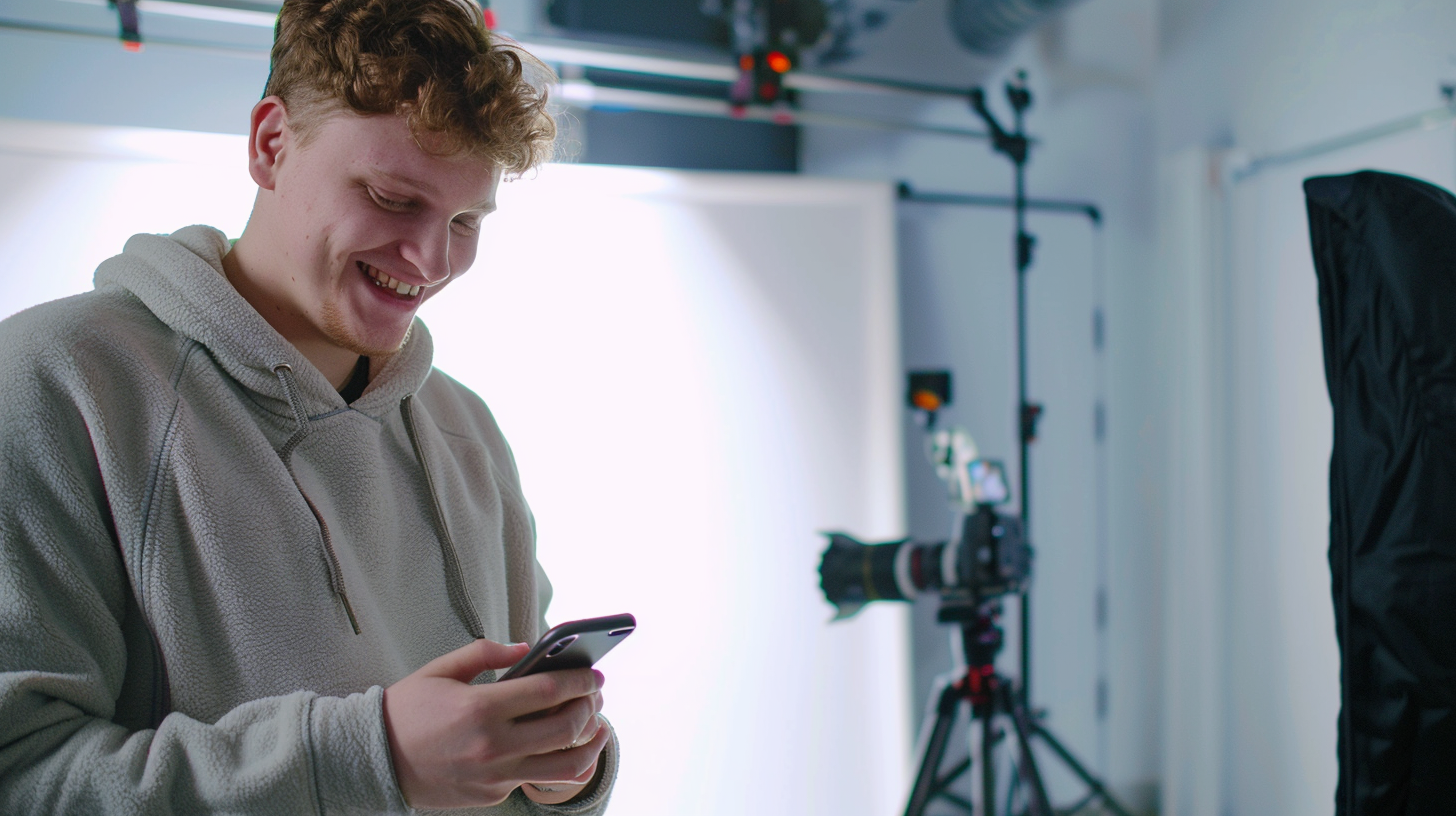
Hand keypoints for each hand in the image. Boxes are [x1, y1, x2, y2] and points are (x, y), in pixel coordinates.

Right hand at [382, 639, 610, 808]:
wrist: (375, 761)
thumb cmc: (407, 711)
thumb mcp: (441, 670)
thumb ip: (485, 653)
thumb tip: (526, 647)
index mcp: (479, 708)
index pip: (547, 691)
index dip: (579, 680)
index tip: (593, 673)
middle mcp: (492, 745)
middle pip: (565, 727)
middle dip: (591, 707)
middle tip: (596, 694)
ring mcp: (495, 775)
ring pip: (564, 766)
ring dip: (591, 744)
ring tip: (599, 727)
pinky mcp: (493, 794)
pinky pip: (538, 779)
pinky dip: (559, 762)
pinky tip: (565, 745)